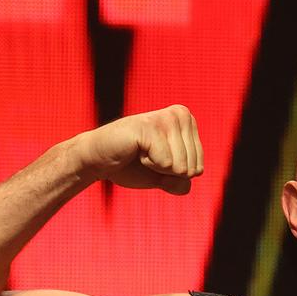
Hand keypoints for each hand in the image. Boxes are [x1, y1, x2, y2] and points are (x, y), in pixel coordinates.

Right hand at [70, 105, 203, 194]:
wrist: (98, 161)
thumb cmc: (132, 166)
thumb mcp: (165, 178)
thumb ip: (183, 181)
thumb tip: (187, 175)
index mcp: (188, 122)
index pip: (198, 169)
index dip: (174, 175)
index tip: (156, 160)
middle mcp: (180, 114)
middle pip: (192, 169)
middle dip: (167, 172)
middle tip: (147, 157)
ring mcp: (166, 118)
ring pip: (181, 167)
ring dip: (157, 167)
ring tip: (141, 152)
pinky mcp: (151, 126)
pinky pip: (166, 163)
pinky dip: (149, 164)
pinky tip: (135, 150)